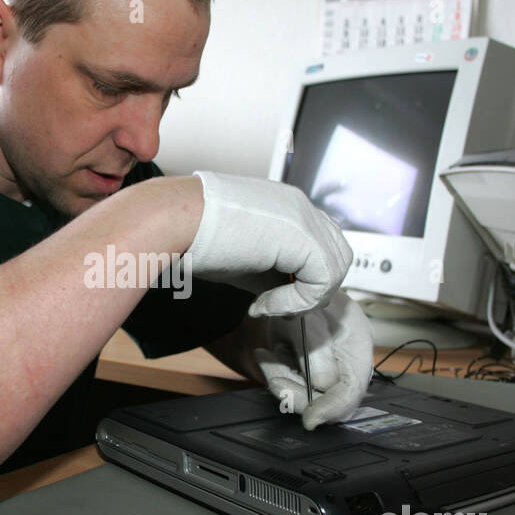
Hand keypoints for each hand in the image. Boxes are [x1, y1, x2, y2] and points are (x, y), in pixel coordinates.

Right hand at [180, 171, 352, 316]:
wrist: (176, 220)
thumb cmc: (196, 236)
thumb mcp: (243, 260)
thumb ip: (271, 275)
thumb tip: (283, 300)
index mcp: (288, 207)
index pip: (322, 246)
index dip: (305, 280)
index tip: (272, 300)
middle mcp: (302, 207)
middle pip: (338, 256)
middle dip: (312, 291)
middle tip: (276, 307)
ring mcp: (305, 218)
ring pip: (336, 270)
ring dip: (304, 298)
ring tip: (268, 305)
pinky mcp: (303, 236)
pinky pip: (322, 281)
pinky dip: (295, 302)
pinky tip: (263, 303)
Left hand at [253, 292, 374, 429]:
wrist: (281, 287)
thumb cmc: (301, 295)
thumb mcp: (307, 320)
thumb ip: (316, 353)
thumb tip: (323, 383)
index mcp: (357, 348)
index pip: (351, 391)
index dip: (332, 408)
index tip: (310, 419)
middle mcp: (344, 364)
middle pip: (327, 400)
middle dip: (297, 395)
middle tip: (276, 379)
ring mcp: (325, 370)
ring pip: (303, 396)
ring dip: (281, 379)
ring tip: (270, 355)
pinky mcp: (305, 373)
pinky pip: (289, 385)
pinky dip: (275, 372)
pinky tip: (267, 353)